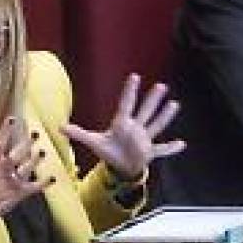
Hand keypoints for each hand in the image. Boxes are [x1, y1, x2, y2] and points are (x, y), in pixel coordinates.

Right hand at [0, 117, 52, 242]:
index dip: (6, 129)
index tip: (12, 119)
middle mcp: (4, 170)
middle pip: (19, 152)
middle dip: (28, 142)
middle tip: (36, 134)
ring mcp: (13, 182)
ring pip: (29, 167)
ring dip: (37, 159)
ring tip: (42, 151)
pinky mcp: (20, 194)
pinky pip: (35, 187)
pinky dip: (44, 182)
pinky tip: (52, 177)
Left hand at [62, 73, 184, 180]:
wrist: (120, 166)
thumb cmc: (108, 151)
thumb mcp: (93, 142)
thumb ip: (78, 133)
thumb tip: (59, 126)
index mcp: (122, 124)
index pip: (126, 104)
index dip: (129, 91)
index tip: (134, 77)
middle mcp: (136, 128)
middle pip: (145, 111)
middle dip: (152, 100)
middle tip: (161, 85)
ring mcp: (144, 140)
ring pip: (156, 125)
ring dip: (165, 116)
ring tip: (174, 104)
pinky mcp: (150, 152)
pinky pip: (162, 149)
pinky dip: (171, 148)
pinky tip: (182, 144)